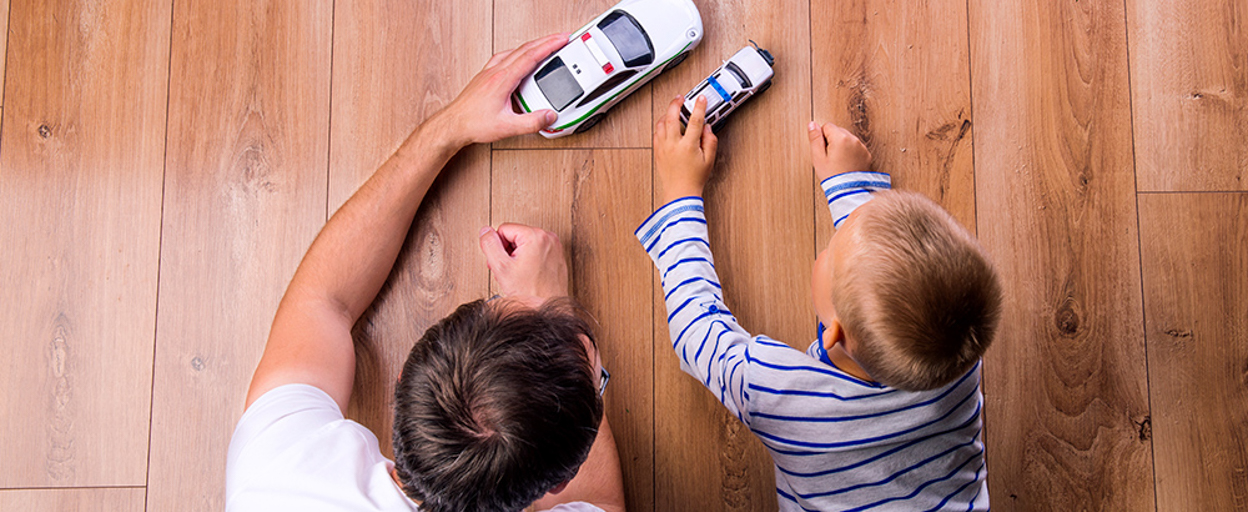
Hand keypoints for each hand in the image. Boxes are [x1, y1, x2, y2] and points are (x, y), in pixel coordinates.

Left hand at [430, 33, 569, 147]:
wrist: (453, 124)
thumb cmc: (473, 124)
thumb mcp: (507, 127)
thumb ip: (532, 123)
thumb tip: (549, 116)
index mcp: (503, 80)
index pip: (530, 56)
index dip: (548, 46)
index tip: (561, 40)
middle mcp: (495, 72)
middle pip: (524, 49)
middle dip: (545, 41)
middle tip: (560, 38)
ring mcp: (489, 72)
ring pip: (513, 51)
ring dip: (531, 46)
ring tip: (544, 45)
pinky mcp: (484, 77)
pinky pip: (503, 58)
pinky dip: (516, 53)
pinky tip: (518, 57)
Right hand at [478, 223, 568, 300]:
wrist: (547, 308)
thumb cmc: (530, 292)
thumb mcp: (501, 267)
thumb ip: (490, 245)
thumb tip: (485, 231)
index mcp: (535, 236)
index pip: (504, 229)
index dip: (497, 246)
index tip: (501, 261)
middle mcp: (548, 238)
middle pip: (515, 235)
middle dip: (507, 251)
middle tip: (507, 269)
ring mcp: (555, 247)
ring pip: (525, 243)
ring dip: (517, 256)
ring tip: (517, 273)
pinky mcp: (557, 255)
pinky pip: (536, 250)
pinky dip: (529, 260)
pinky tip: (527, 274)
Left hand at [655, 96, 717, 203]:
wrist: (680, 193)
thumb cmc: (694, 179)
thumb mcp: (709, 160)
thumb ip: (710, 141)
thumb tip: (707, 128)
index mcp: (688, 146)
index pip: (695, 121)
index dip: (699, 107)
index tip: (701, 99)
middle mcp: (673, 145)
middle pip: (671, 117)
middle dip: (676, 103)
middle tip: (680, 98)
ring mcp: (663, 148)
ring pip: (661, 123)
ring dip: (666, 113)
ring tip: (673, 109)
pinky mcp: (657, 152)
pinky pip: (656, 133)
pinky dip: (660, 125)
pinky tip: (665, 124)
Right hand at [808, 122, 871, 181]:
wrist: (848, 191)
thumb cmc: (832, 176)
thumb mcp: (818, 157)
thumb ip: (815, 138)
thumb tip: (812, 124)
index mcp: (841, 138)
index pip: (827, 126)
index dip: (822, 138)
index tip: (824, 151)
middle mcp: (854, 140)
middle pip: (838, 131)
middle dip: (832, 141)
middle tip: (830, 158)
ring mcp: (862, 147)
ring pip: (847, 139)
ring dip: (842, 146)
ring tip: (838, 162)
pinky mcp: (866, 155)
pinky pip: (855, 148)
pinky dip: (850, 153)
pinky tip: (846, 164)